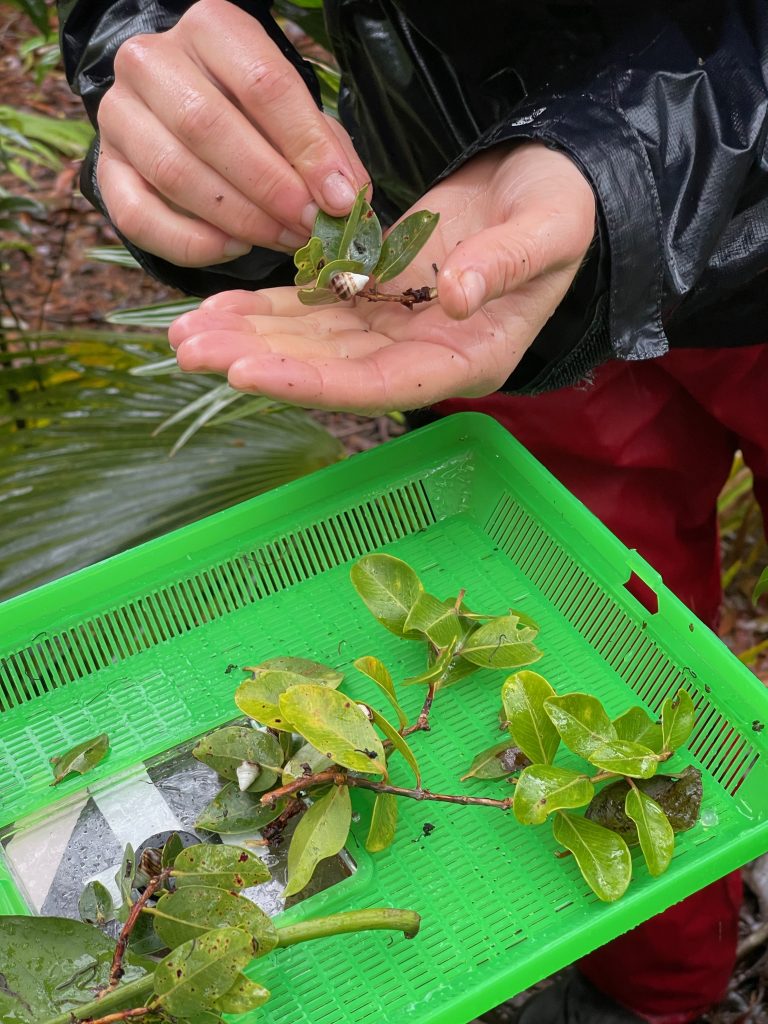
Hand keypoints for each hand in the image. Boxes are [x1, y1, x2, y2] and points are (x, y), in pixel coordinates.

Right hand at [96, 0, 367, 265]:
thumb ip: (324, 149)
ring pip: (175, 173)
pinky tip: (233, 249)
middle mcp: (153, 61)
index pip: (262, 83)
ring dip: (238, 219)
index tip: (339, 198)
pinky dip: (192, 243)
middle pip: (210, 126)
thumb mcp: (296, 118)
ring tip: (281, 240)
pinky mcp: (106, 168)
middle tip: (308, 226)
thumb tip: (347, 199)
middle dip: (270, 187)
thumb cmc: (252, 117)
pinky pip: (139, 216)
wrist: (183, 121)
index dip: (306, 147)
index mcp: (211, 29)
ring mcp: (120, 114)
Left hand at [169, 143, 596, 411]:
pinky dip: (268, 307)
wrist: (545, 185)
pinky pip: (315, 307)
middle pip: (333, 371)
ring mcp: (394, 329)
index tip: (250, 370)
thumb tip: (455, 297)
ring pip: (313, 342)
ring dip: (250, 338)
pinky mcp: (374, 297)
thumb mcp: (550, 229)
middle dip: (260, 361)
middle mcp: (422, 356)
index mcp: (470, 360)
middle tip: (189, 353)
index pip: (382, 384)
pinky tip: (219, 309)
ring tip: (184, 335)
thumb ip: (505, 266)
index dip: (314, 382)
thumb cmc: (560, 209)